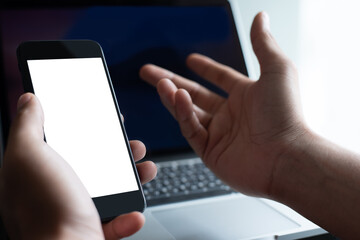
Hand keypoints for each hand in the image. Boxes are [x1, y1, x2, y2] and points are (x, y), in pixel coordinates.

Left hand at [0, 93, 155, 239]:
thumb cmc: (45, 210)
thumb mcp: (30, 156)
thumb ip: (28, 125)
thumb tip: (29, 99)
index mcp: (37, 173)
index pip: (63, 141)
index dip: (84, 126)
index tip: (104, 116)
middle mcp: (55, 193)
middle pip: (92, 164)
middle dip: (118, 151)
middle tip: (132, 143)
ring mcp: (74, 213)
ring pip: (110, 190)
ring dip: (132, 178)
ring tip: (146, 169)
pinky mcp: (92, 232)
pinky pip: (117, 220)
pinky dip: (129, 216)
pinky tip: (133, 213)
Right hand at [140, 12, 305, 197]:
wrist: (286, 158)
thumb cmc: (286, 115)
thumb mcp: (276, 70)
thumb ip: (263, 44)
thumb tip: (260, 18)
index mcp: (247, 96)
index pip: (221, 78)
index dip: (206, 68)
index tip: (191, 60)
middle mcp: (232, 115)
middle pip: (195, 94)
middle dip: (171, 81)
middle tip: (150, 71)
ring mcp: (220, 133)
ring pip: (188, 111)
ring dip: (172, 96)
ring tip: (159, 81)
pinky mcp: (211, 151)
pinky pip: (190, 129)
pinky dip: (182, 113)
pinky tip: (177, 98)